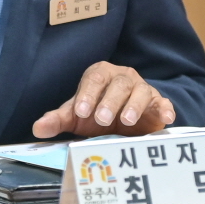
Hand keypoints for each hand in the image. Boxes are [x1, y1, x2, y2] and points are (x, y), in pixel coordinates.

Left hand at [32, 62, 176, 138]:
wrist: (125, 122)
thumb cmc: (97, 115)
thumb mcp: (77, 118)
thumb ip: (58, 120)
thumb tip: (38, 128)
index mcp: (100, 75)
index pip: (93, 79)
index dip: (87, 94)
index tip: (80, 112)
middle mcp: (122, 78)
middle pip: (118, 84)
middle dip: (109, 101)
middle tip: (101, 120)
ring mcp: (142, 89)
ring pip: (140, 92)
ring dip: (134, 106)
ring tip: (126, 121)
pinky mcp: (158, 103)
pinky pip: (163, 103)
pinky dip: (165, 108)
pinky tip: (166, 118)